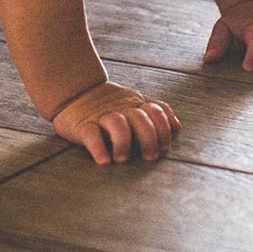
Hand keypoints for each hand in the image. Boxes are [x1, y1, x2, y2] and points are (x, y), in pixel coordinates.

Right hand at [51, 81, 180, 164]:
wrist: (75, 92)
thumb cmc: (109, 104)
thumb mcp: (134, 103)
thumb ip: (155, 112)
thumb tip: (177, 126)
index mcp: (135, 104)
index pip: (157, 111)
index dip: (164, 129)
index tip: (163, 147)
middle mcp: (121, 109)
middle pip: (141, 119)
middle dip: (149, 139)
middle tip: (149, 157)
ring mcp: (101, 116)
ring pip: (117, 124)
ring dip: (124, 143)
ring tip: (121, 159)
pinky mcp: (82, 125)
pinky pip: (91, 135)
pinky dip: (98, 148)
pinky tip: (103, 160)